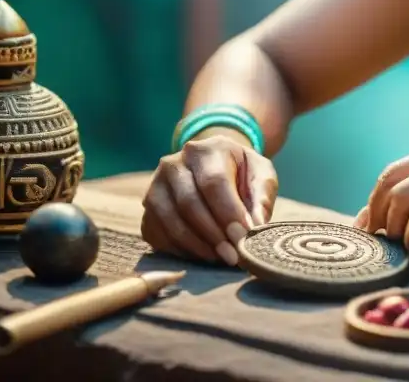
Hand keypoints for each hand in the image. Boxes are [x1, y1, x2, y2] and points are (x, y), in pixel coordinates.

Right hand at [141, 130, 277, 265]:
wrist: (212, 166)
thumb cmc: (240, 172)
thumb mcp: (260, 174)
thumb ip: (262, 196)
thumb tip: (256, 226)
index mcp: (204, 151)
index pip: (213, 182)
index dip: (228, 212)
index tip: (243, 236)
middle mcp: (173, 165)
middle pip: (189, 203)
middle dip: (213, 234)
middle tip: (233, 255)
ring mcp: (155, 188)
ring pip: (171, 222)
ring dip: (197, 245)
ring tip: (221, 257)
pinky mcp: (147, 211)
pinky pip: (158, 235)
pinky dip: (181, 250)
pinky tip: (203, 255)